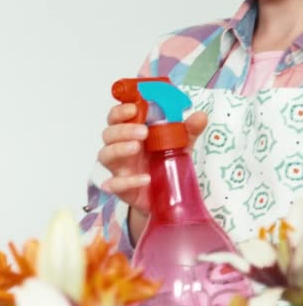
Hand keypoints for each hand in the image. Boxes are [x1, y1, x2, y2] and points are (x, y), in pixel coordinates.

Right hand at [97, 104, 206, 238]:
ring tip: (136, 148)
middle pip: (108, 134)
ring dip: (119, 149)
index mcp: (130, 133)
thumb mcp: (180, 145)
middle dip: (123, 130)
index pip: (116, 117)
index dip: (120, 111)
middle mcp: (120, 148)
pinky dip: (127, 181)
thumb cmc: (165, 164)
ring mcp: (118, 168)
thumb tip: (200, 116)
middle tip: (143, 132)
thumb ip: (188, 130)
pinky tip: (145, 179)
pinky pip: (114, 184)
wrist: (166, 197)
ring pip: (105, 155)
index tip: (134, 108)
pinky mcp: (120, 188)